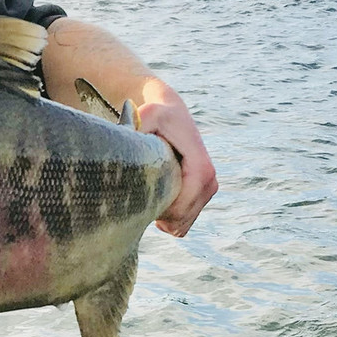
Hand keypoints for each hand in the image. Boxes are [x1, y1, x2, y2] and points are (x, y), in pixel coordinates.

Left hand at [138, 80, 217, 236]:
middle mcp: (210, 180)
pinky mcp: (202, 196)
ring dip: (162, 221)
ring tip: (142, 204)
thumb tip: (126, 140)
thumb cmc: (157, 114)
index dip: (164, 212)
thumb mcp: (147, 114)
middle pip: (184, 217)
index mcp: (200, 165)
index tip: (143, 208)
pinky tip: (152, 208)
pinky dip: (168, 222)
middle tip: (135, 205)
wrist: (173, 114)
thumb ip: (137, 125)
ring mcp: (208, 190)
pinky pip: (185, 222)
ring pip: (184, 223)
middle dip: (159, 218)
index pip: (186, 202)